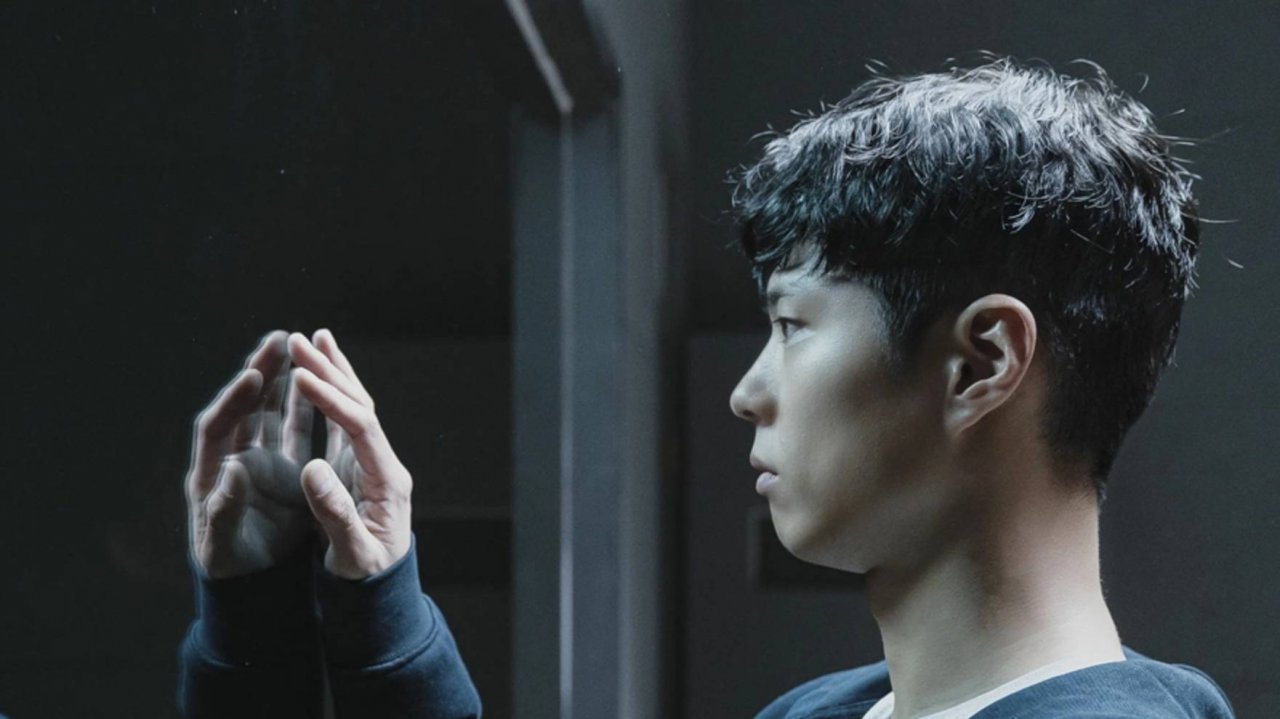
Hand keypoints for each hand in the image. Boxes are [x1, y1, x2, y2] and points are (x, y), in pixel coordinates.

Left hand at [186, 330, 314, 578]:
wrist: (253, 587)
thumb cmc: (229, 568)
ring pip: (273, 412)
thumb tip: (231, 472)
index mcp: (211, 473)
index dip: (234, 401)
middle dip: (260, 373)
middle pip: (246, 407)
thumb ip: (223, 510)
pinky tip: (317, 382)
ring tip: (296, 345)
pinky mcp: (289, 472)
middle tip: (278, 339)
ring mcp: (265, 462)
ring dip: (283, 380)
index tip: (252, 376)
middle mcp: (237, 459)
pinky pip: (297, 430)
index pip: (218, 426)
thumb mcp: (221, 546)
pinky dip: (305, 406)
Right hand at [287, 329, 413, 579]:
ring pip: (356, 405)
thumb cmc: (365, 577)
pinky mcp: (359, 465)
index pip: (360, 427)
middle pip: (360, 406)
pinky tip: (318, 373)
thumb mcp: (351, 554)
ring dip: (334, 372)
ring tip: (314, 338)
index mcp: (386, 481)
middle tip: (297, 340)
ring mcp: (374, 460)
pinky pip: (347, 419)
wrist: (382, 589)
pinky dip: (332, 393)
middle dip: (330, 372)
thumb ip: (335, 513)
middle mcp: (384, 463)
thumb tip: (313, 468)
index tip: (300, 376)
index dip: (330, 400)